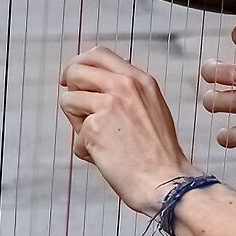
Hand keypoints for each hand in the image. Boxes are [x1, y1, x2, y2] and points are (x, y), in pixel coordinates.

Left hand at [59, 46, 194, 214]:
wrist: (166, 182)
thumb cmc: (159, 155)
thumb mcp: (152, 110)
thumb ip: (128, 94)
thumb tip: (94, 86)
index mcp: (140, 80)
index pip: (99, 54)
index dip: (79, 64)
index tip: (71, 79)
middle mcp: (125, 85)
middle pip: (76, 70)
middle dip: (70, 90)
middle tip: (75, 111)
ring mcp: (109, 104)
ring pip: (68, 100)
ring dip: (77, 123)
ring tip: (100, 141)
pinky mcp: (94, 126)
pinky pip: (75, 135)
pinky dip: (85, 150)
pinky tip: (106, 159)